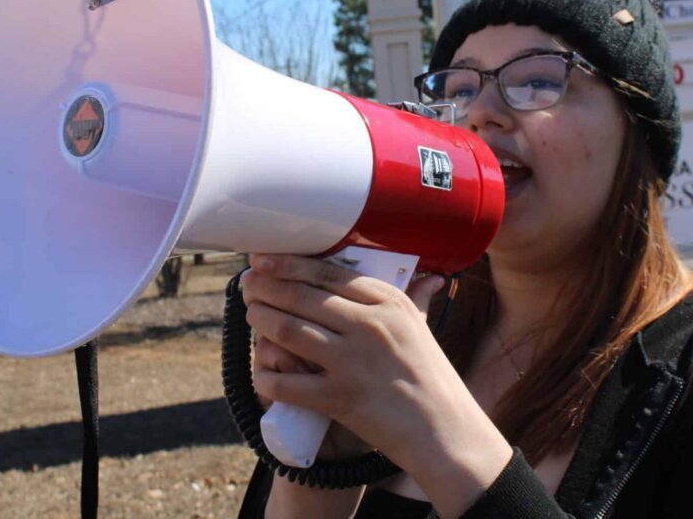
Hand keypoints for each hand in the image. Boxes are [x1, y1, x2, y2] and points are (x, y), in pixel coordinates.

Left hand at [240, 253, 489, 473]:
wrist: (445, 432)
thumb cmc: (431, 378)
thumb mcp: (422, 329)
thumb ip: (417, 297)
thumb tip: (430, 274)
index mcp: (388, 303)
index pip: (327, 273)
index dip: (289, 265)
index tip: (263, 260)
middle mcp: (370, 326)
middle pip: (302, 296)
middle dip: (266, 287)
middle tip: (247, 285)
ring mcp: (353, 362)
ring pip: (289, 331)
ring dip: (261, 320)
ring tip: (250, 314)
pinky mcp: (341, 398)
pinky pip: (288, 383)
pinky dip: (268, 375)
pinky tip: (261, 370)